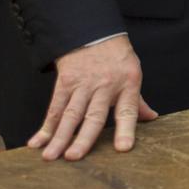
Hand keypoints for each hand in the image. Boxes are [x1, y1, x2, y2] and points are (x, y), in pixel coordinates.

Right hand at [28, 35, 157, 160]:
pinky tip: (37, 141)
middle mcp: (105, 86)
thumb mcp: (132, 74)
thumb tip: (151, 118)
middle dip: (83, 138)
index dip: (126, 129)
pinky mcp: (66, 81)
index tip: (123, 148)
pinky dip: (46, 125)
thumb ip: (138, 101)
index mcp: (127, 84)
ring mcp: (84, 84)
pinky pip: (55, 106)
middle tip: (74, 157)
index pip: (128, 110)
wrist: (95, 32)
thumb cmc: (116, 58)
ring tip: (50, 156)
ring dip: (59, 136)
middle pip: (93, 115)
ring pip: (70, 114)